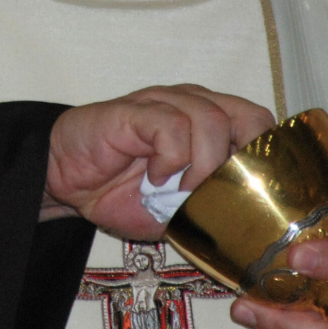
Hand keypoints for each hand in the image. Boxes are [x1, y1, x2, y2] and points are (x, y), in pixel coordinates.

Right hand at [44, 85, 274, 239]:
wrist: (64, 181)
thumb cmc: (120, 191)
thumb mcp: (177, 210)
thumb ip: (211, 206)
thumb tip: (248, 226)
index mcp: (210, 122)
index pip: (260, 127)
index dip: (263, 160)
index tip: (251, 196)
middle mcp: (193, 104)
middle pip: (249, 116)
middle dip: (243, 160)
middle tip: (222, 191)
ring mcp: (165, 102)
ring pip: (212, 121)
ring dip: (203, 165)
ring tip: (181, 189)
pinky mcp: (136, 110)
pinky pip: (172, 127)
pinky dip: (171, 159)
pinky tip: (155, 178)